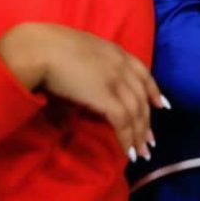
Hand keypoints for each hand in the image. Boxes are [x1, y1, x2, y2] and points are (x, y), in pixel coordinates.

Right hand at [0, 22, 168, 160]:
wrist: (39, 49)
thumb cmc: (50, 48)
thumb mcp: (81, 52)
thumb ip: (92, 67)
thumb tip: (88, 86)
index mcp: (116, 52)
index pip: (144, 73)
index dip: (153, 91)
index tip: (160, 106)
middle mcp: (121, 65)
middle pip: (141, 97)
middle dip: (147, 121)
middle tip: (150, 140)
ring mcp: (115, 81)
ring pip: (135, 112)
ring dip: (139, 135)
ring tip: (141, 152)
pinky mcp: (105, 97)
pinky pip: (123, 121)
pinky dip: (127, 138)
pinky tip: (128, 151)